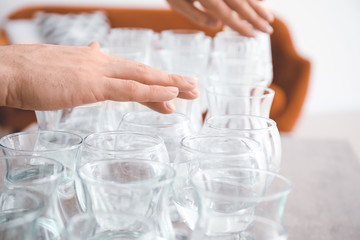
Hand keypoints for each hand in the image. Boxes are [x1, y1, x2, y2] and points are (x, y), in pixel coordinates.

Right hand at [0, 42, 198, 113]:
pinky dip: (151, 93)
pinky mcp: (91, 86)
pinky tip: (170, 97)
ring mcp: (98, 73)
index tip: (173, 88)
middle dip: (171, 80)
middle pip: (144, 72)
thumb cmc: (32, 72)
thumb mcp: (64, 65)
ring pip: (142, 79)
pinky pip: (128, 90)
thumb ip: (85, 62)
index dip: (155, 80)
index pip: (132, 72)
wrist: (9, 70)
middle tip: (194, 87)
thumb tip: (98, 51)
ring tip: (192, 92)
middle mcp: (102, 63)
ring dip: (170, 85)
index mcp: (96, 61)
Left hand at [167, 0, 273, 36]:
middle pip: (242, 5)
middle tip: (268, 31)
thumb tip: (217, 27)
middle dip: (257, 19)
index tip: (253, 36)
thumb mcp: (176, 2)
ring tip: (269, 17)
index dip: (242, 28)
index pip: (228, 17)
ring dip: (259, 6)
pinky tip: (262, 0)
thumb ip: (196, 15)